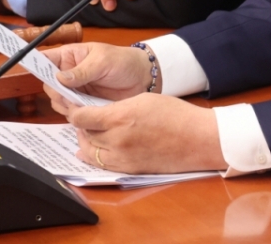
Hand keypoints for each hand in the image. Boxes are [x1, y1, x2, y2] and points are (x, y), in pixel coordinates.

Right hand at [42, 42, 154, 113]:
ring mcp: (75, 91)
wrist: (142, 78)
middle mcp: (68, 74)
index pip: (45, 59)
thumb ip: (81, 71)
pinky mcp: (84, 105)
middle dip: (56, 93)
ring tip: (81, 104)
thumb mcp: (103, 61)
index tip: (28, 68)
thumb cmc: (123, 62)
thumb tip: (59, 78)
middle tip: (69, 97)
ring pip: (58, 101)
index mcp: (70, 56)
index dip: (34, 64)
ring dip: (65, 105)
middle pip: (49, 85)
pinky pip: (71, 112)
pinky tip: (85, 112)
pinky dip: (75, 115)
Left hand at [64, 93, 226, 173]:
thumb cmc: (176, 115)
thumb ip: (117, 107)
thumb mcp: (142, 99)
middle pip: (85, 135)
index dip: (74, 112)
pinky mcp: (129, 169)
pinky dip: (93, 157)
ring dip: (84, 142)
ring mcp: (123, 158)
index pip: (83, 117)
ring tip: (85, 134)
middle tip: (79, 119)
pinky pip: (102, 165)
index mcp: (121, 117)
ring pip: (90, 152)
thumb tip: (99, 112)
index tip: (73, 107)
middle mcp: (118, 140)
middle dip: (80, 126)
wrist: (197, 139)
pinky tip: (88, 152)